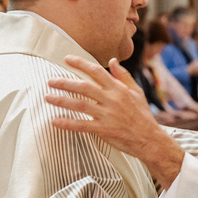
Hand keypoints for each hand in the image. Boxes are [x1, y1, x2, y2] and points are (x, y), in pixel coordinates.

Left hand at [46, 55, 184, 187]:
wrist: (150, 139)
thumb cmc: (143, 115)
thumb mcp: (137, 92)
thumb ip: (123, 76)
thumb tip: (113, 60)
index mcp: (119, 89)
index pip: (97, 71)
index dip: (81, 63)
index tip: (67, 59)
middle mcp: (112, 99)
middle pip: (84, 87)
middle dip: (65, 82)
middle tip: (50, 81)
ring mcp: (107, 115)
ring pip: (80, 105)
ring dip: (62, 100)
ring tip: (48, 97)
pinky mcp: (104, 130)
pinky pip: (82, 125)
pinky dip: (68, 123)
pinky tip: (55, 121)